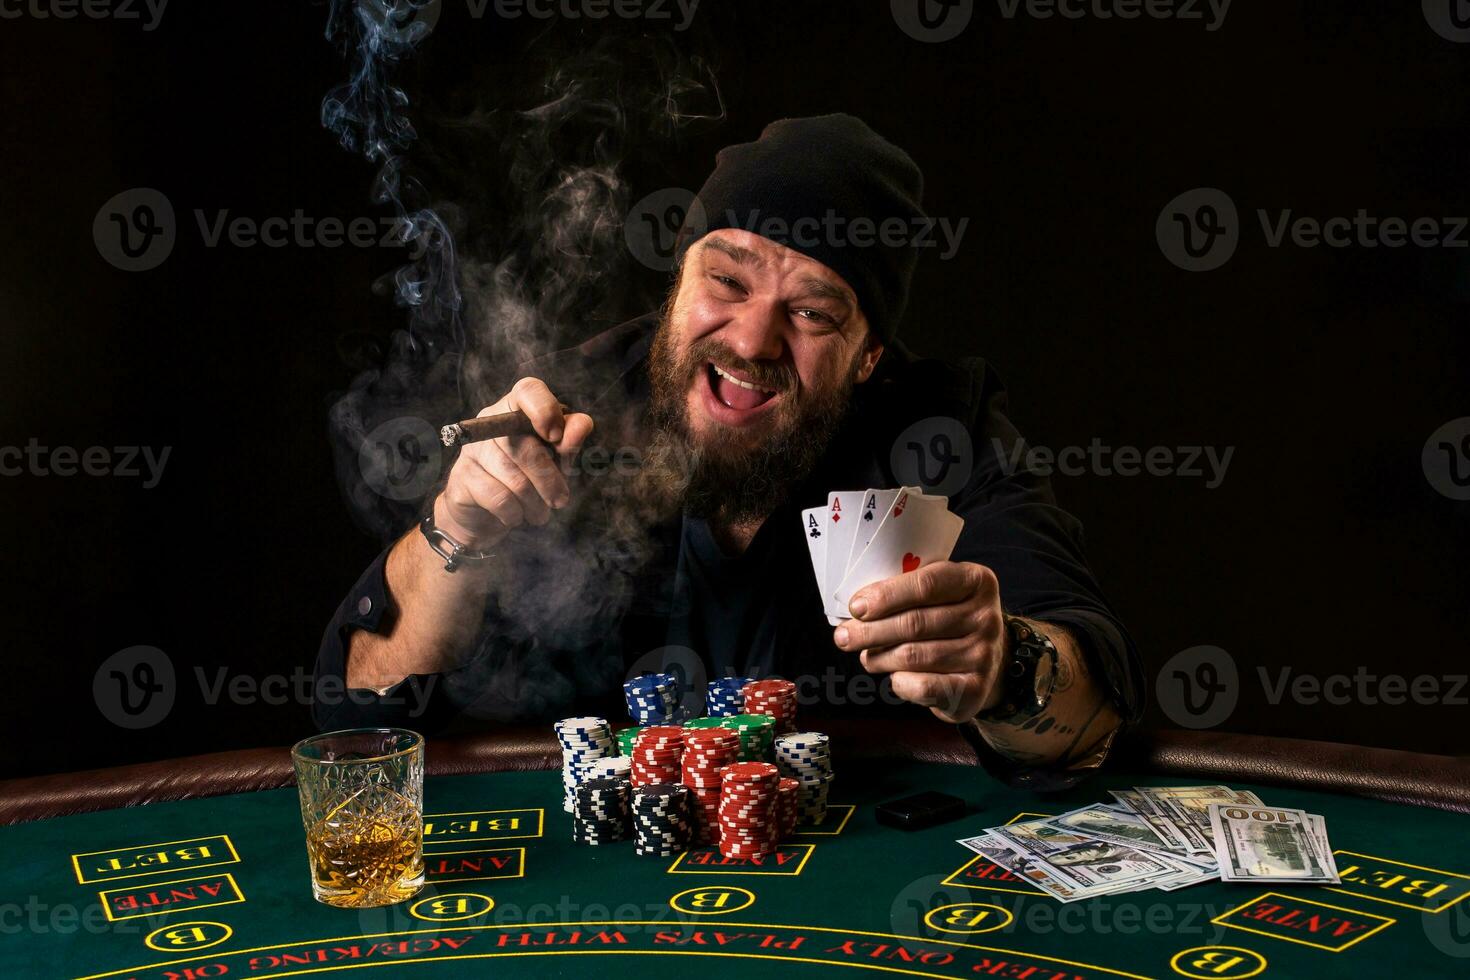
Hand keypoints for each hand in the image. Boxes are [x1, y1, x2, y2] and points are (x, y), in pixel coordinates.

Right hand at [434, 377, 594, 550]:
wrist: (486, 512)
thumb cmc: (530, 476)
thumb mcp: (557, 457)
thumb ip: (571, 438)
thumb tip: (582, 424)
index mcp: (517, 407)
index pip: (528, 390)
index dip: (545, 410)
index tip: (556, 438)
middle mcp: (490, 421)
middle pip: (525, 447)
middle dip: (549, 481)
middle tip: (560, 500)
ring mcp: (472, 448)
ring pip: (514, 479)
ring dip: (535, 504)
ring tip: (539, 512)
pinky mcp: (461, 477)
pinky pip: (499, 498)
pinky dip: (515, 514)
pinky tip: (515, 516)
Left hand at [831, 561, 1007, 723]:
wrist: (989, 663)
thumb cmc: (949, 621)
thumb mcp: (941, 595)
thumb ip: (907, 593)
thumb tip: (857, 610)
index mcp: (975, 581)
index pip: (926, 584)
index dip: (886, 596)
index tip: (856, 607)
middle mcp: (986, 616)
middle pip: (915, 623)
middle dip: (870, 631)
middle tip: (843, 637)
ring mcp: (983, 654)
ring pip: (913, 656)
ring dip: (879, 658)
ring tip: (866, 657)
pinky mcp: (975, 689)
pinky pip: (922, 686)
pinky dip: (899, 682)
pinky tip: (894, 676)